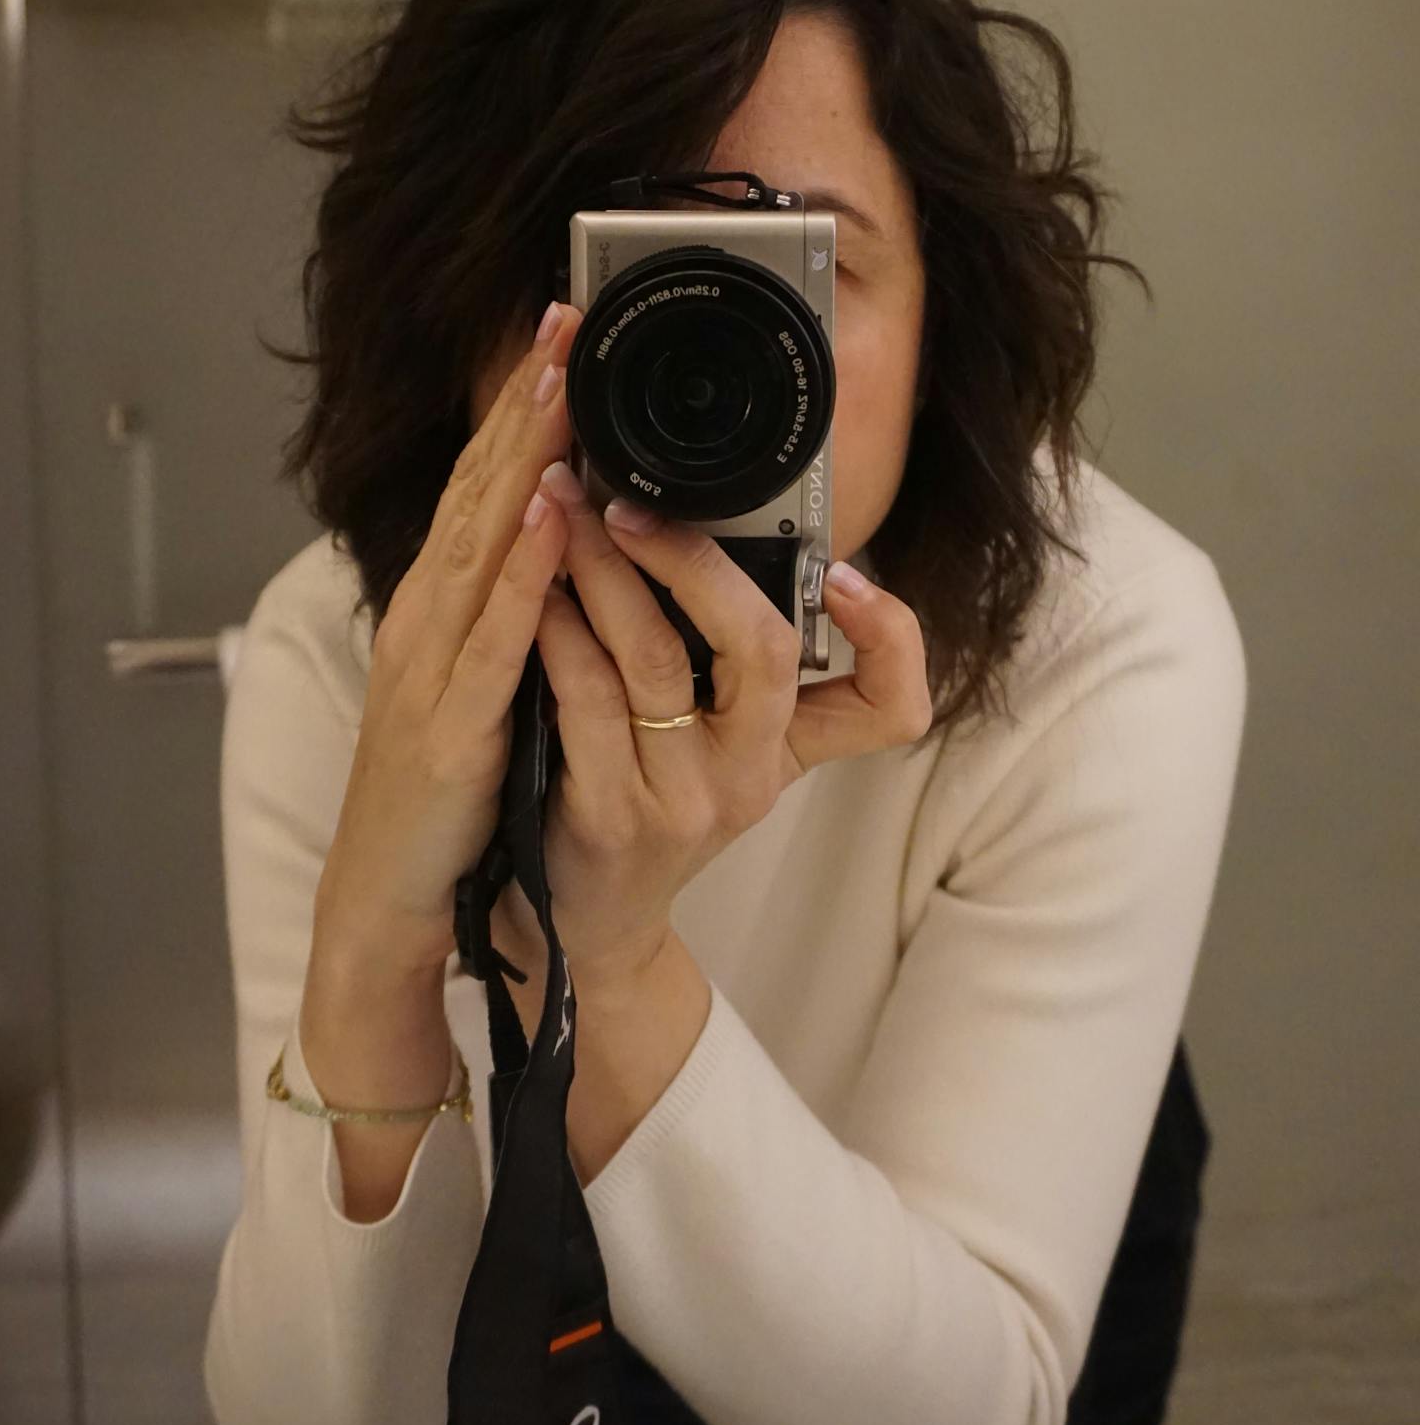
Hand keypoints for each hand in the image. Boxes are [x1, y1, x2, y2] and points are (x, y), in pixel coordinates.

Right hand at [310, 302, 580, 978]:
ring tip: (559, 389)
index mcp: (436, 609)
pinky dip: (520, 577)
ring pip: (480, 549)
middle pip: (477, 495)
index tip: (555, 338)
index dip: (516, 411)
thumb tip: (562, 537)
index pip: (481, 491)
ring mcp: (432, 670)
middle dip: (520, 406)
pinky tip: (548, 523)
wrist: (385, 893)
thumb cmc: (441, 793)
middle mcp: (425, 621)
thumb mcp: (476, 681)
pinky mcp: (452, 729)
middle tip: (562, 323)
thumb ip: (508, 611)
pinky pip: (492, 641)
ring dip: (520, 464)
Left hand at [490, 459, 934, 1000]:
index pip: (890, 705)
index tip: (845, 573)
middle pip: (763, 651)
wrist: (584, 919)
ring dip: (605, 572)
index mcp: (785, 747)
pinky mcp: (611, 817)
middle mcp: (748, 775)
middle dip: (695, 562)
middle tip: (629, 505)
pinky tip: (533, 590)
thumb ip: (731, 664)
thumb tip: (715, 526)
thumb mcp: (716, 747)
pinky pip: (585, 699)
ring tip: (564, 513)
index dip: (892, 637)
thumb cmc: (648, 803)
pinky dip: (558, 631)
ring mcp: (683, 799)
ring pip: (654, 659)